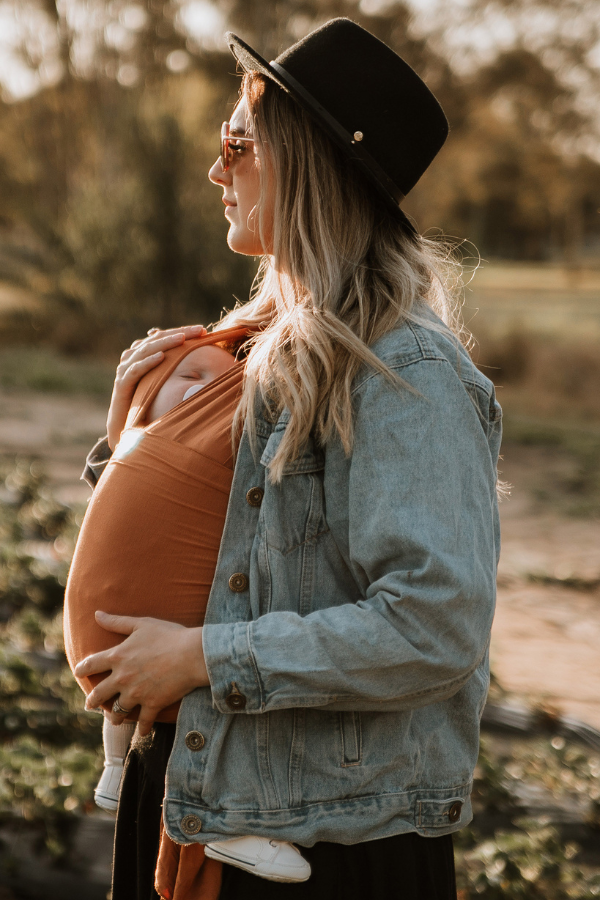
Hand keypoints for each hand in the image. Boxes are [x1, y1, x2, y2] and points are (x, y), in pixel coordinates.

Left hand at [75, 611, 209, 735]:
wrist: (192, 654)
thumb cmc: (168, 635)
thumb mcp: (141, 624)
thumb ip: (117, 622)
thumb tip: (96, 614)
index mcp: (117, 656)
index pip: (91, 664)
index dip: (81, 669)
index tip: (78, 673)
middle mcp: (122, 678)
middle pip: (99, 694)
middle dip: (92, 701)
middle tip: (90, 704)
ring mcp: (136, 694)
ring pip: (118, 711)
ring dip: (114, 717)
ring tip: (114, 719)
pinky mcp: (152, 704)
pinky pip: (143, 721)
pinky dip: (142, 728)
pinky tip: (142, 731)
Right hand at [107, 325, 206, 449]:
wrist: (126, 430)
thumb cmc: (148, 408)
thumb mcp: (164, 387)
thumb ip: (176, 373)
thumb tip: (203, 367)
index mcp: (143, 356)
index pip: (164, 337)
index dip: (182, 332)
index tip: (203, 331)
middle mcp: (132, 359)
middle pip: (156, 340)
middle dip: (178, 333)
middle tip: (198, 330)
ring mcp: (125, 371)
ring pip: (145, 350)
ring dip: (165, 343)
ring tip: (182, 338)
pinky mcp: (122, 385)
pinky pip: (135, 370)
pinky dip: (147, 362)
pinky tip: (161, 357)